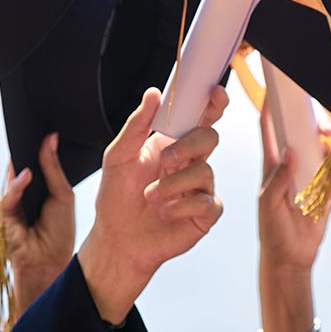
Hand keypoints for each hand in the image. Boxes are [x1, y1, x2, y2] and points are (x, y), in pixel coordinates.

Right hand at [0, 133, 74, 317]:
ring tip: (30, 142)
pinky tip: (26, 175)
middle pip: (18, 165)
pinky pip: (8, 197)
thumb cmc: (59, 231)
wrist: (51, 262)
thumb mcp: (62, 194)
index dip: (34, 143)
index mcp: (35, 187)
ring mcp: (9, 204)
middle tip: (33, 126)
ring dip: (21, 163)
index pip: (30, 160)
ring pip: (11, 178)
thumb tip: (50, 138)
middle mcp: (19, 194)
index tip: (41, 123)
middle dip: (24, 148)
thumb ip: (53, 168)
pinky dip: (17, 187)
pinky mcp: (3, 217)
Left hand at [78, 86, 227, 323]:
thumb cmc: (117, 196)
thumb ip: (137, 125)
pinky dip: (181, 206)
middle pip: (210, 138)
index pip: (200, 118)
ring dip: (173, 185)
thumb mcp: (118, 156)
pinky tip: (164, 214)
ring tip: (150, 198)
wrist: (116, 239)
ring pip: (205, 172)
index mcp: (174, 144)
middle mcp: (191, 163)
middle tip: (165, 160)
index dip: (213, 103)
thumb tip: (153, 93)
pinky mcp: (205, 214)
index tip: (214, 92)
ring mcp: (201, 188)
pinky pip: (207, 202)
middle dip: (188, 145)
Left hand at [258, 107, 330, 272]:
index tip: (277, 87)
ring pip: (325, 151)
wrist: (291, 258)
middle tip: (326, 128)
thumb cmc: (272, 230)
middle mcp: (292, 165)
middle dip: (316, 125)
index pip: (270, 127)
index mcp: (273, 164)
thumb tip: (290, 152)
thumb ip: (279, 179)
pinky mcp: (326, 191)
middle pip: (304, 133)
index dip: (271, 105)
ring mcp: (310, 177)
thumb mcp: (270, 204)